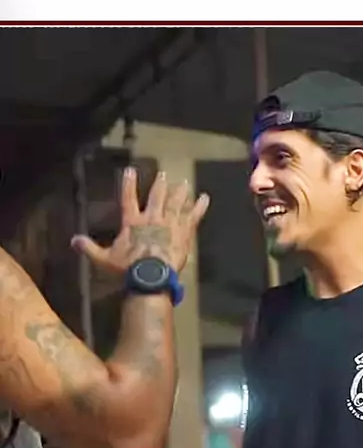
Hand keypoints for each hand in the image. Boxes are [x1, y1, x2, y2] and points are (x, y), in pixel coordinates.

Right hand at [71, 167, 209, 273]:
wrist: (152, 276)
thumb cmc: (127, 269)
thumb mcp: (104, 259)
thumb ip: (89, 248)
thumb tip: (73, 240)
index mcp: (132, 222)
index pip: (128, 198)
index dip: (128, 184)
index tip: (129, 171)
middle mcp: (152, 218)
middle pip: (157, 196)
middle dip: (160, 184)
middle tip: (164, 174)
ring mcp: (169, 223)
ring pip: (176, 202)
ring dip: (179, 192)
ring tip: (183, 182)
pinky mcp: (183, 232)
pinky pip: (193, 215)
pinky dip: (199, 206)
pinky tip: (204, 197)